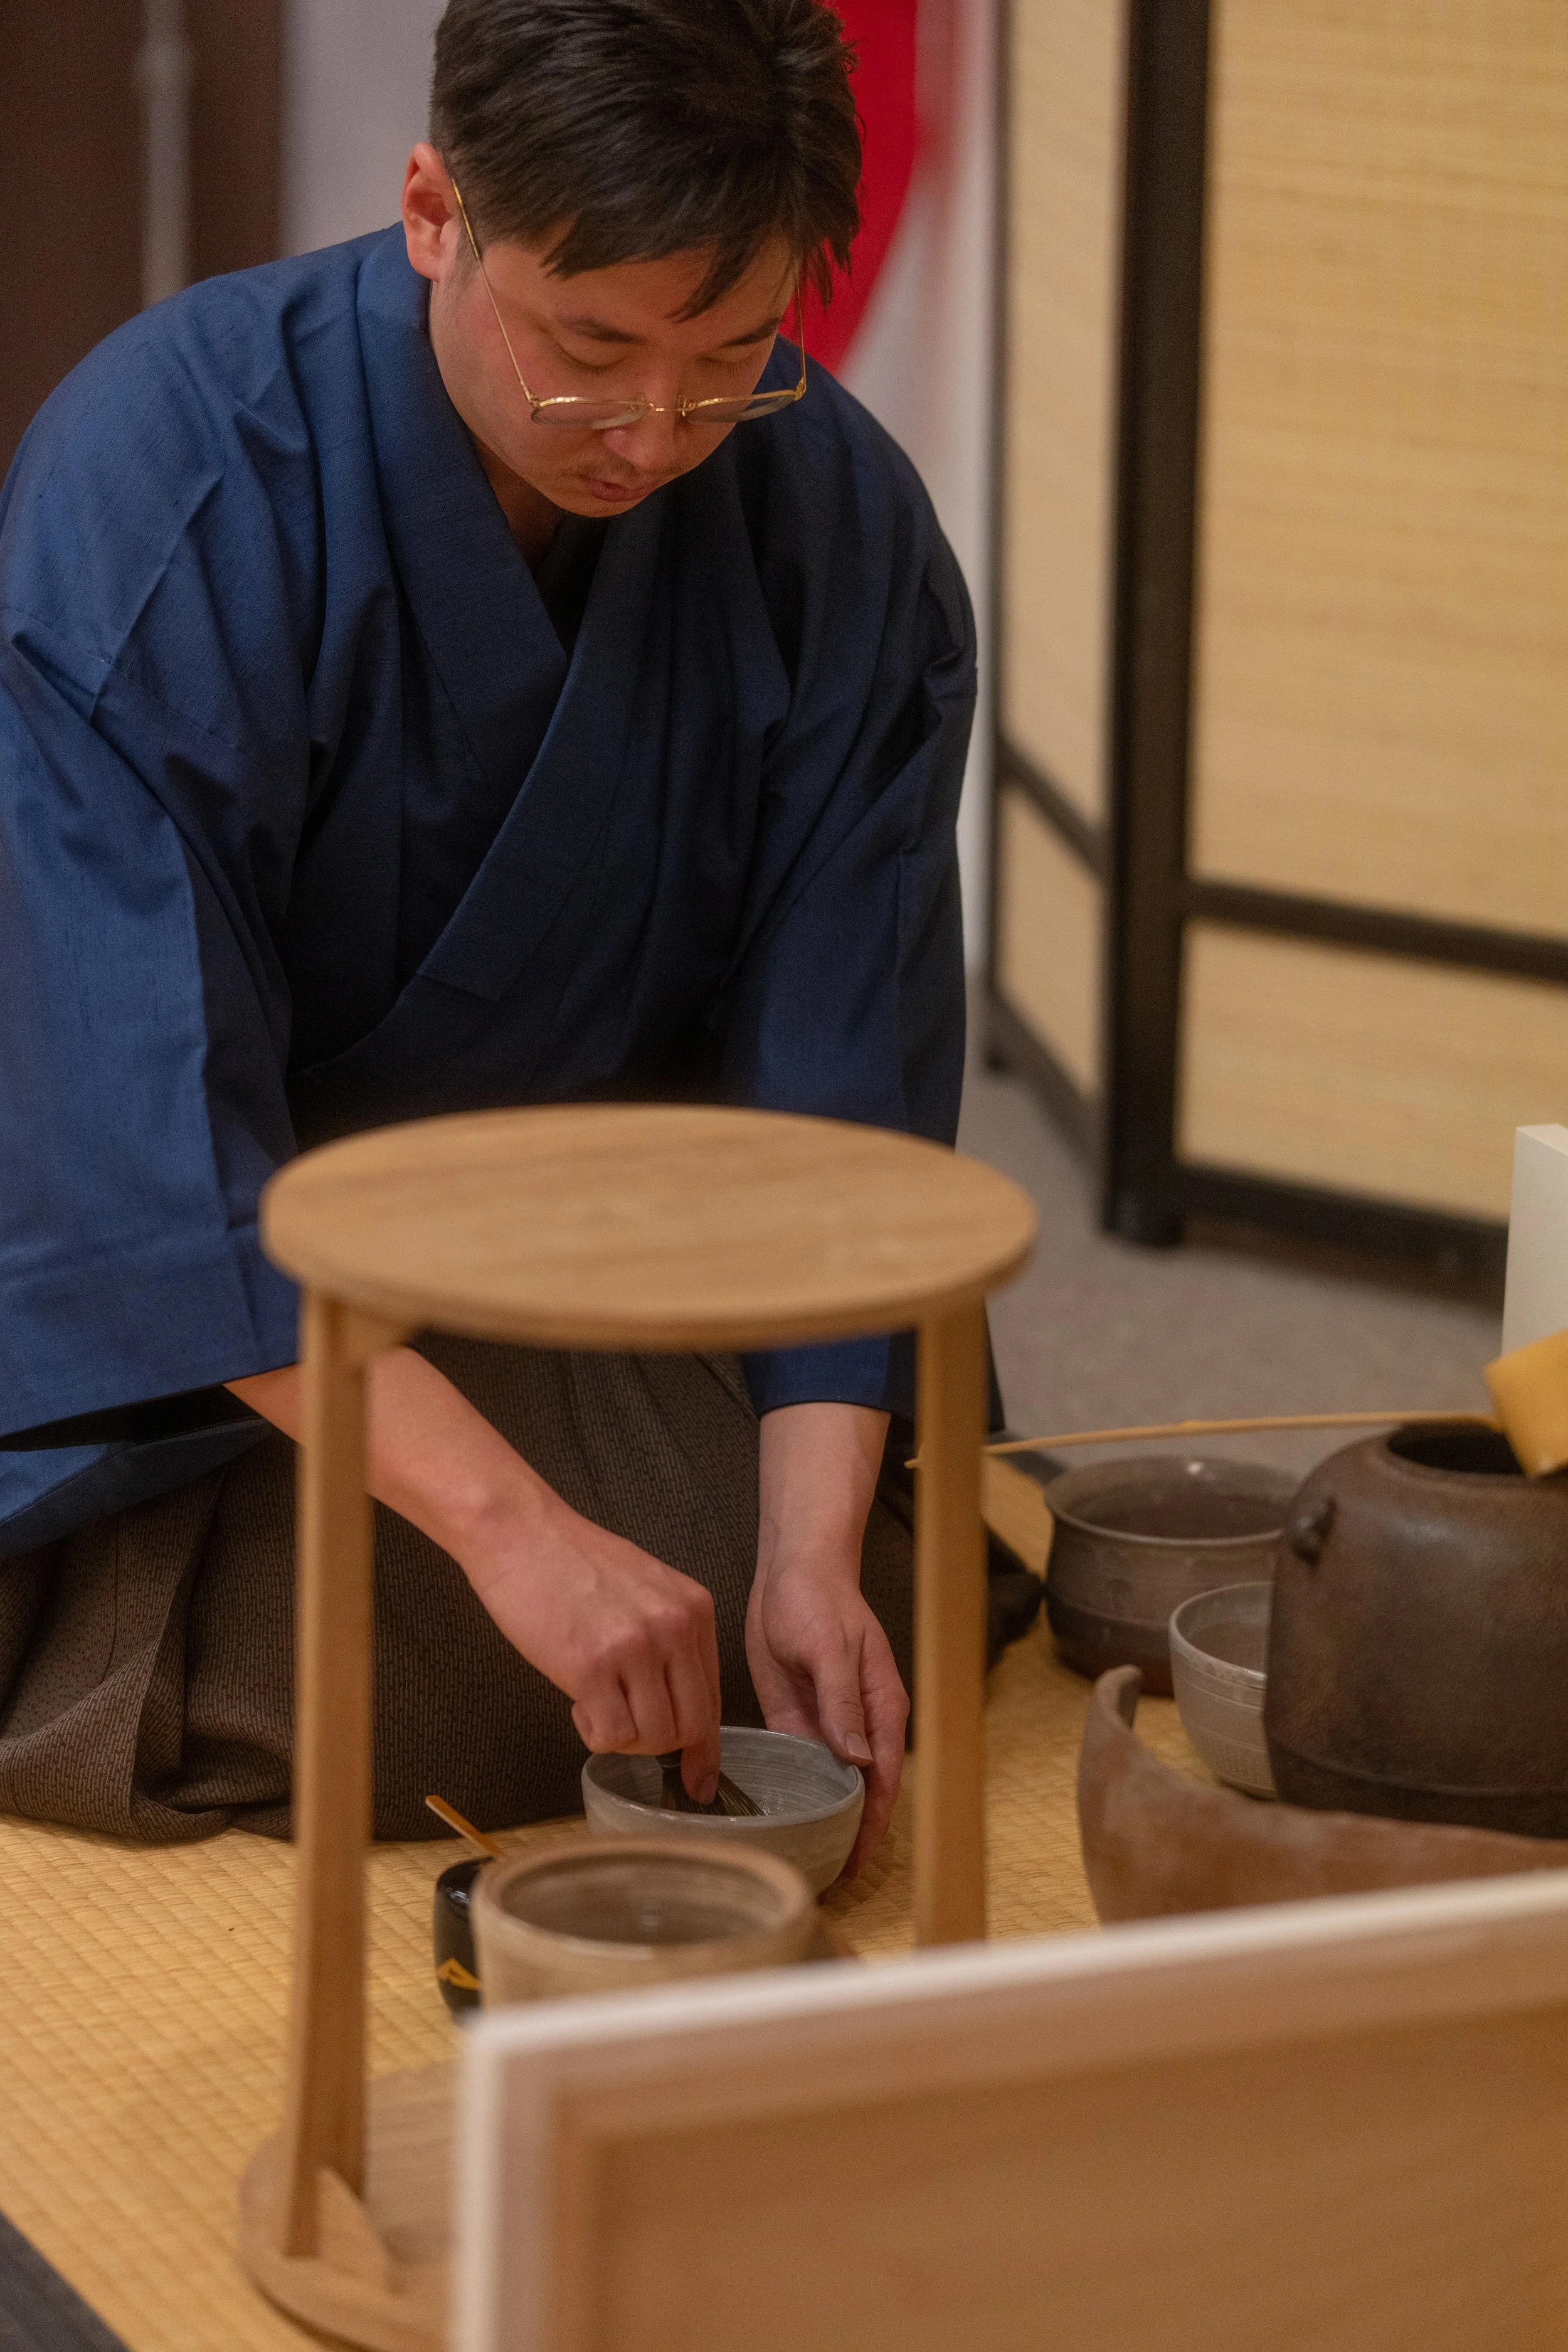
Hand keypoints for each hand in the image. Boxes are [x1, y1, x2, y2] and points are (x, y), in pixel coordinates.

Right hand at [229, 1347, 723, 1800]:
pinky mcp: (591, 1667)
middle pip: (688, 1727)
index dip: (703, 1747)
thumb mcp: (647, 1589)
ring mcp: (635, 1648)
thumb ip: (671, 1640)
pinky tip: (577, 1706)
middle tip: (623, 1730)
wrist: (521, 1533)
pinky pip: (611, 1736)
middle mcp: (674, 1629)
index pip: (712, 1698)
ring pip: (652, 1738)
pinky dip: (594, 1734)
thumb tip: (682, 1706)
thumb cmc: (574, 1562)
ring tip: (595, 1706)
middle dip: (658, 1746)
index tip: (699, 1780)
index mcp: (694, 1610)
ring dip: (623, 1739)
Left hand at [746, 1556, 907, 1874]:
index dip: (873, 1825)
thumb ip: (843, 1702)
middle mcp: (857, 1726)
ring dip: (819, 1819)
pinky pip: (795, 1765)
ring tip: (799, 1861)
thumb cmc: (820, 1601)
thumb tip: (857, 1759)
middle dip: (849, 1834)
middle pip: (860, 1792)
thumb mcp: (830, 1649)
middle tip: (824, 1879)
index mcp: (880, 1710)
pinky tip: (776, 1820)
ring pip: (827, 1785)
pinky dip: (791, 1793)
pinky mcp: (793, 1720)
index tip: (856, 1864)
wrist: (790, 1571)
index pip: (884, 1781)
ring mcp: (826, 1725)